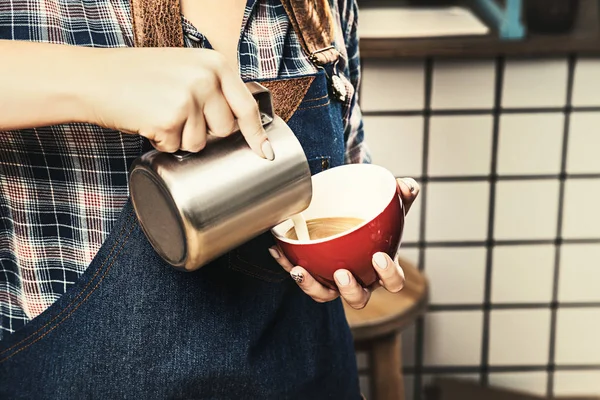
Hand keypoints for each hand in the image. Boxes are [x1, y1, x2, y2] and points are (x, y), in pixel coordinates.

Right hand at [84, 47, 271, 157]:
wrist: (94, 78)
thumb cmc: (138, 76)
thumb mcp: (184, 69)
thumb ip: (213, 88)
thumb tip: (239, 125)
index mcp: (215, 63)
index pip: (247, 106)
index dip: (256, 134)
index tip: (265, 153)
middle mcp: (207, 78)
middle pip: (225, 130)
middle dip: (204, 132)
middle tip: (177, 114)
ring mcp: (190, 98)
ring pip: (200, 143)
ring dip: (180, 138)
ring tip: (159, 114)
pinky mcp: (171, 118)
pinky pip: (176, 147)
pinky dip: (161, 142)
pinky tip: (148, 121)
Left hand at [269, 177, 419, 308]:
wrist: (352, 219)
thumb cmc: (375, 221)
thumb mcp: (391, 207)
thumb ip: (402, 195)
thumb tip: (406, 185)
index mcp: (383, 269)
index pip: (393, 282)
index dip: (388, 275)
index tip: (378, 257)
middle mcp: (360, 281)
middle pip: (358, 298)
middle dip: (350, 289)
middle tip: (341, 272)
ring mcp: (335, 283)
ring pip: (326, 295)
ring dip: (312, 286)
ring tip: (300, 270)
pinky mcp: (314, 277)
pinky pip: (302, 278)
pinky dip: (288, 266)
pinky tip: (277, 250)